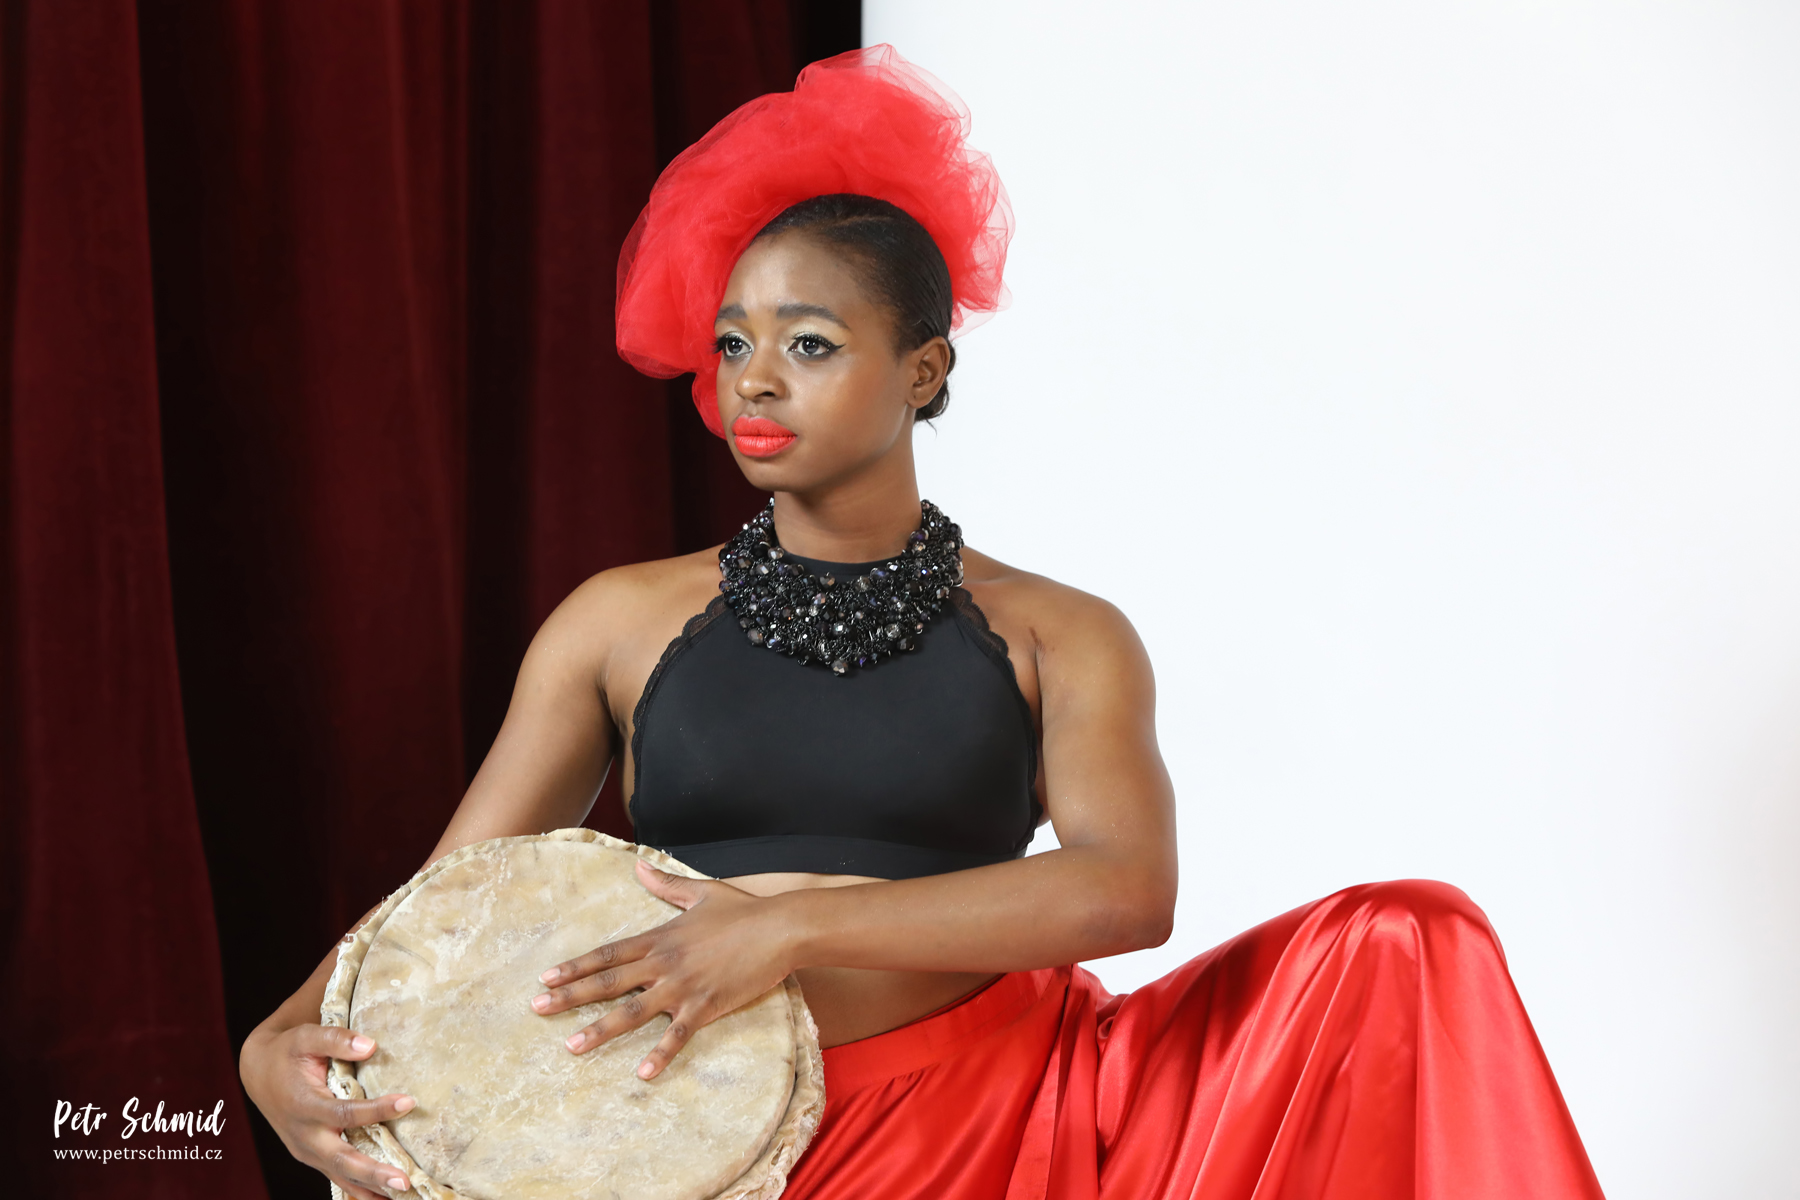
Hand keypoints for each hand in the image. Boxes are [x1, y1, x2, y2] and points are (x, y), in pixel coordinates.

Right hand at [239, 1022, 415, 1199]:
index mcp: (304, 1105)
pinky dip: (359, 1190)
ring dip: (370, 1189)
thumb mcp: (306, 1036)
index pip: (344, 1113)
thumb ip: (335, 1039)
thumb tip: (370, 1045)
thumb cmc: (287, 1051)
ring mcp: (307, 1150)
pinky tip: (384, 1199)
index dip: (376, 1110)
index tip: (409, 1102)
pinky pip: (337, 1177)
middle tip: (404, 1180)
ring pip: (340, 1175)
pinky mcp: (312, 1156)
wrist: (258, 1072)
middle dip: (373, 1172)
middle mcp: (304, 1135)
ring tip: (403, 1195)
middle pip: (341, 1159)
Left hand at [530, 859, 795, 1078]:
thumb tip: (638, 864)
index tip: (546, 979)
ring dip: (600, 1030)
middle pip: (608, 982)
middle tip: (537, 1009)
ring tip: (571, 1046)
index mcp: (660, 937)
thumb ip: (665, 884)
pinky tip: (642, 1074)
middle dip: (570, 996)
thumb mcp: (701, 892)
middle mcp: (664, 962)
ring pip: (632, 1011)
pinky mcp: (707, 1005)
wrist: (781, 927)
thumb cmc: (744, 910)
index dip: (576, 966)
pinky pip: (678, 1034)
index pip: (609, 954)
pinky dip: (660, 1054)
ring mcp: (683, 986)